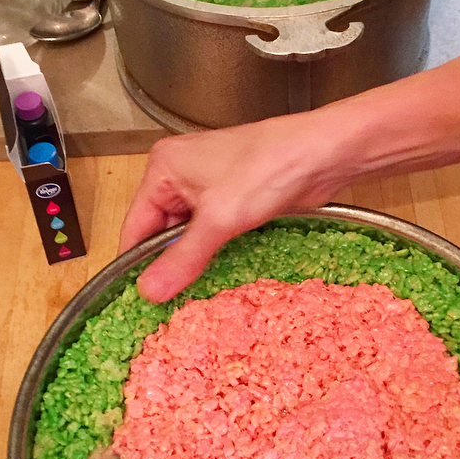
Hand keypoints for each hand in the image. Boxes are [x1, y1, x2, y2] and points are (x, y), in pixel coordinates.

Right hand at [119, 107, 359, 302]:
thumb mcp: (218, 218)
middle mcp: (181, 176)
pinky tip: (215, 275)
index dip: (136, 262)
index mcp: (164, 168)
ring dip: (192, 261)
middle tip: (168, 304)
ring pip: (188, 236)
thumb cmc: (270, 167)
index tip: (139, 298)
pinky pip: (212, 235)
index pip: (135, 224)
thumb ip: (182, 257)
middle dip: (167, 264)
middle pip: (160, 232)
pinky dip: (212, 254)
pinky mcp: (234, 201)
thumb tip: (150, 291)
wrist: (324, 154)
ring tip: (189, 295)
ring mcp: (209, 189)